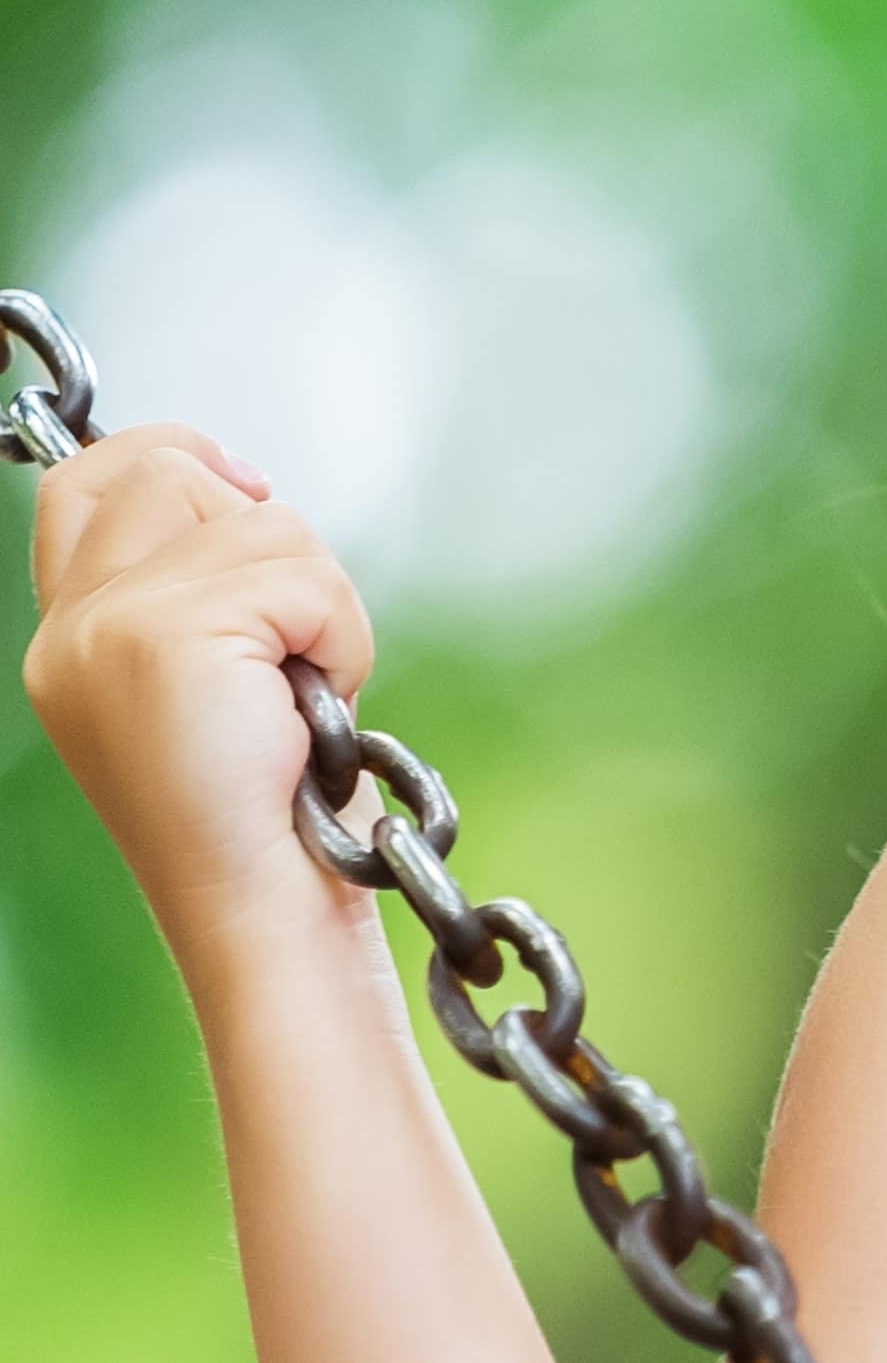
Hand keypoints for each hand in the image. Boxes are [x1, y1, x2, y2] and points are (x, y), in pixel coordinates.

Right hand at [24, 424, 379, 1000]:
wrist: (266, 906)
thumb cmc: (271, 806)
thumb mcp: (221, 679)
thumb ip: (205, 590)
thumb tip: (248, 493)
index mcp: (71, 635)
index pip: (90, 480)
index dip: (174, 456)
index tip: (250, 486)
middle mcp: (70, 627)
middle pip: (172, 472)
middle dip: (269, 540)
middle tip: (292, 644)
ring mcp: (107, 628)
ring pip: (259, 522)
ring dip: (319, 603)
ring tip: (299, 696)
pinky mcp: (162, 637)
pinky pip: (304, 578)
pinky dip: (340, 637)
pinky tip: (314, 710)